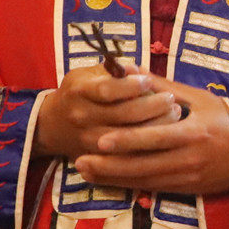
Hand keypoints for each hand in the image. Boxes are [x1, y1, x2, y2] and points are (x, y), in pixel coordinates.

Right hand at [32, 64, 179, 161]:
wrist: (53, 126)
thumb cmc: (81, 93)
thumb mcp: (90, 75)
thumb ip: (114, 72)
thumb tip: (138, 70)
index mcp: (79, 92)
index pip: (108, 90)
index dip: (132, 86)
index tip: (149, 81)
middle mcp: (82, 117)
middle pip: (125, 114)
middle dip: (154, 105)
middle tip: (171, 99)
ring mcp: (90, 140)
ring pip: (132, 137)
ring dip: (159, 124)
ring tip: (175, 112)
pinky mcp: (99, 158)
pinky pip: (131, 154)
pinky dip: (152, 144)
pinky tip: (167, 133)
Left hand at [72, 76, 228, 195]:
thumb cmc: (228, 121)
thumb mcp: (200, 98)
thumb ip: (161, 86)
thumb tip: (127, 69)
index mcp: (195, 133)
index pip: (156, 138)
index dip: (128, 141)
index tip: (101, 141)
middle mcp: (190, 158)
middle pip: (144, 165)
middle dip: (110, 166)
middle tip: (80, 161)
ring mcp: (189, 177)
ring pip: (145, 180)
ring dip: (113, 178)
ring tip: (86, 172)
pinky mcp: (188, 189)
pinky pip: (153, 188)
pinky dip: (129, 185)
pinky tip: (109, 181)